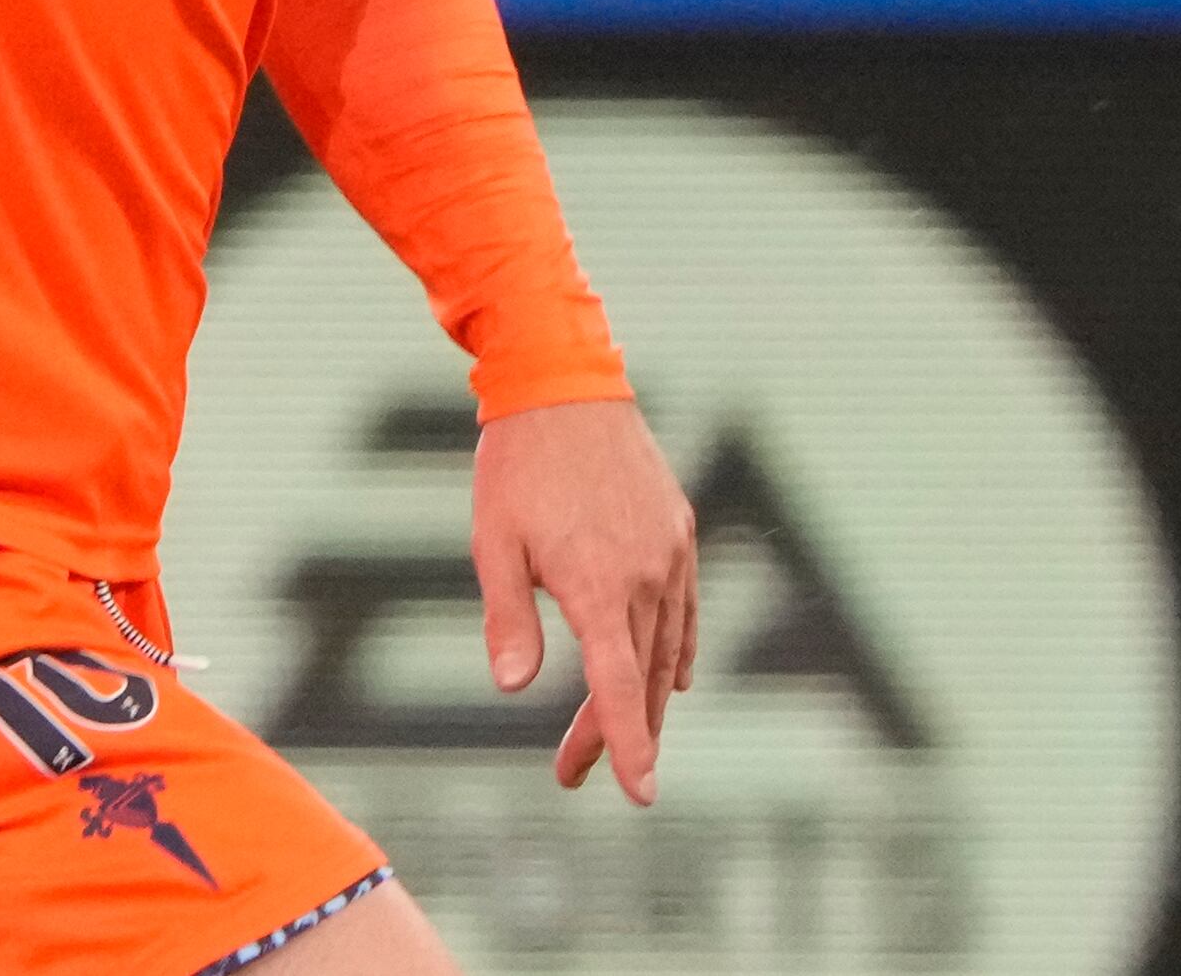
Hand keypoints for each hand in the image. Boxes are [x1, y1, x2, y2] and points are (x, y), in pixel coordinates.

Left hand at [472, 396, 697, 804]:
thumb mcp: (494, 544)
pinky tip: (667, 679)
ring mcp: (671, 553)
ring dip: (642, 700)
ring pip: (668, 651)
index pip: (619, 689)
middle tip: (572, 773)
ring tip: (608, 735)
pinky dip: (676, 652)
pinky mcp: (679, 531)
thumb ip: (508, 619)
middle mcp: (647, 575)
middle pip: (641, 681)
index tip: (643, 796)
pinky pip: (686, 611)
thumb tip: (511, 689)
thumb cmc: (517, 467)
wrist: (565, 385)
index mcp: (598, 586)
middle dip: (614, 736)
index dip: (627, 747)